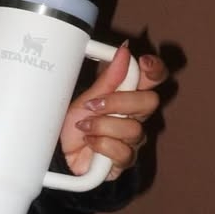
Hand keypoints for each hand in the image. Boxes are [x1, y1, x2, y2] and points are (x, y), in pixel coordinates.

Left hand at [59, 44, 167, 180]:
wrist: (60, 155)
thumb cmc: (75, 127)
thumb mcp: (86, 99)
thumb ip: (108, 79)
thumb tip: (124, 52)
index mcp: (129, 97)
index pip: (154, 79)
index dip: (154, 69)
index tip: (143, 63)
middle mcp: (136, 117)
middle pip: (150, 102)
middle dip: (119, 101)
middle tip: (94, 105)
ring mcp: (132, 140)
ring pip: (133, 129)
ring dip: (102, 126)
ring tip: (84, 127)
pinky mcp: (125, 161)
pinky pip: (123, 152)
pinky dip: (100, 144)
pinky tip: (89, 142)